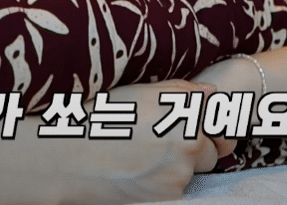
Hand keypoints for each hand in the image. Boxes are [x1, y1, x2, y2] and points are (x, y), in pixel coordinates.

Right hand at [62, 79, 236, 203]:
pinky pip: (177, 187)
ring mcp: (180, 172)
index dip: (207, 119)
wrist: (65, 157)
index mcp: (185, 109)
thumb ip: (182, 91)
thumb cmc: (98, 117)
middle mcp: (189, 141)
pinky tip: (138, 170)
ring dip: (180, 164)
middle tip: (161, 139)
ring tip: (143, 154)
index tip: (195, 121)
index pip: (220, 117)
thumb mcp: (140, 92)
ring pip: (194, 170)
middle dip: (197, 144)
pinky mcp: (168, 196)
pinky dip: (164, 181)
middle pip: (213, 147)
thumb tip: (211, 94)